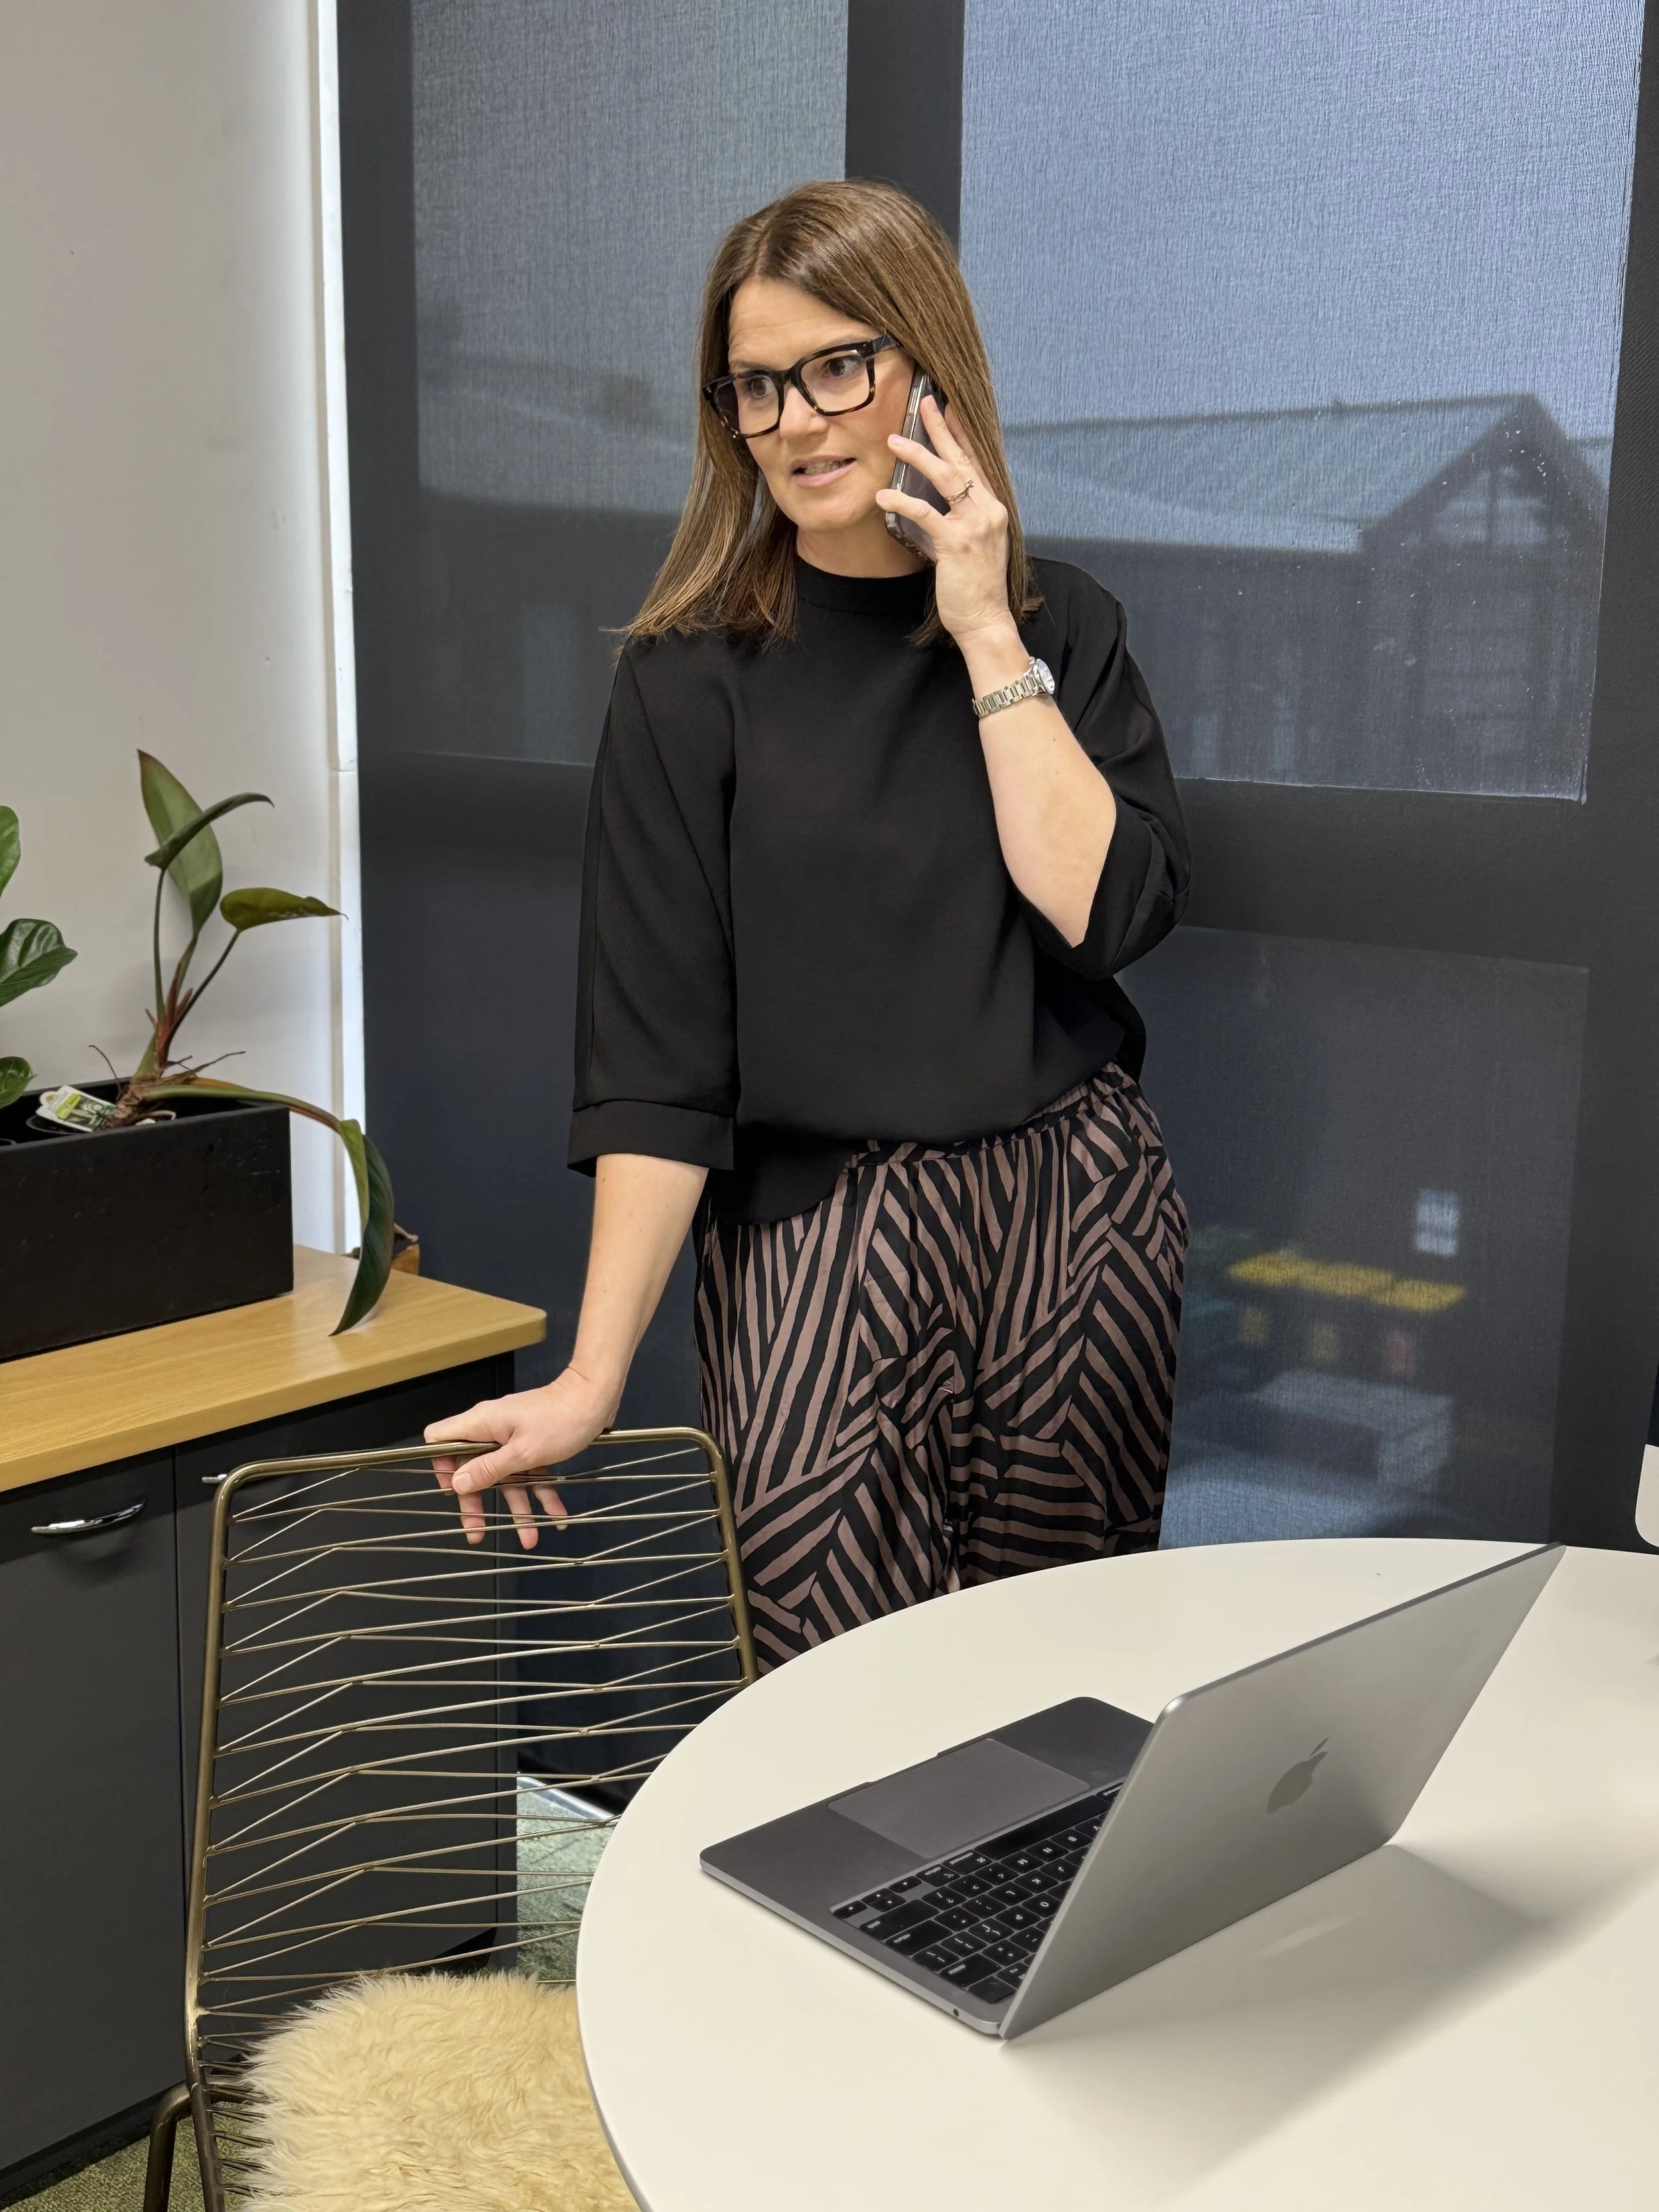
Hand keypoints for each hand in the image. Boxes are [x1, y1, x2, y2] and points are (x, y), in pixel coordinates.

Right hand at [425, 1365, 617, 1548]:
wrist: (596, 1397)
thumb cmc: (560, 1420)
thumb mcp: (522, 1452)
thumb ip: (488, 1469)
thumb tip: (457, 1483)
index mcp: (481, 1424)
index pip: (440, 1439)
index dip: (440, 1465)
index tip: (452, 1491)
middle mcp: (493, 1430)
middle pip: (472, 1468)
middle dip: (476, 1501)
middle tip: (477, 1533)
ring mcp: (514, 1437)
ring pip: (506, 1477)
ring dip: (517, 1507)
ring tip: (529, 1539)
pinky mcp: (534, 1444)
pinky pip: (530, 1473)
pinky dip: (541, 1493)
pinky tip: (556, 1516)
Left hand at [877, 395, 1013, 649]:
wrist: (985, 620)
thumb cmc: (974, 585)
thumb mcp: (969, 545)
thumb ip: (955, 520)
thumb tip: (927, 501)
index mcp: (992, 508)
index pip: (976, 461)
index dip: (960, 433)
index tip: (946, 407)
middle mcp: (989, 510)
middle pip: (963, 459)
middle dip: (941, 428)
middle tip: (925, 403)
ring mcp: (975, 525)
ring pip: (947, 477)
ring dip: (918, 455)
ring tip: (893, 441)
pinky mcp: (957, 543)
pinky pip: (925, 513)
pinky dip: (901, 502)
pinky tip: (883, 497)